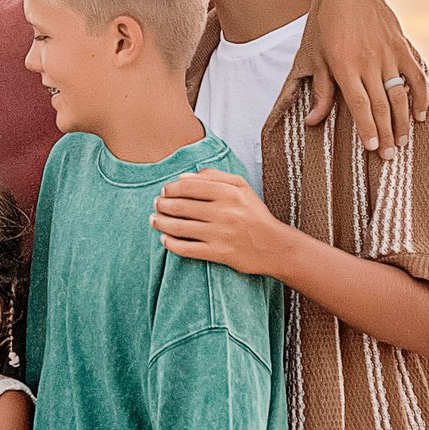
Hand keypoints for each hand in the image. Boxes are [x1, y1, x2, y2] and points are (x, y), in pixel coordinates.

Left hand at [152, 170, 285, 277]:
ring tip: (154, 220)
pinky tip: (164, 240)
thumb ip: (214, 177)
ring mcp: (220, 234)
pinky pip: (187, 249)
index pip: (188, 186)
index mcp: (228, 193)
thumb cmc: (255, 214)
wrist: (274, 246)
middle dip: (161, 205)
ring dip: (161, 223)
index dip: (170, 188)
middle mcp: (223, 212)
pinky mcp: (218, 253)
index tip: (164, 191)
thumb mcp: (241, 187)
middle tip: (156, 205)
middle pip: (180, 206)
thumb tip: (184, 177)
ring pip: (179, 227)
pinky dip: (171, 244)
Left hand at [298, 0, 426, 154]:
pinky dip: (420, 96)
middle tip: (389, 156)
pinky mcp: (401, 45)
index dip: (368, 129)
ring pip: (399, 94)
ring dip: (403, 121)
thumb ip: (321, 92)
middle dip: (386, 134)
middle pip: (381, 105)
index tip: (373, 148)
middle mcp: (368, 62)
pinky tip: (420, 115)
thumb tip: (312, 122)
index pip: (360, 106)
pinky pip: (415, 75)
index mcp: (345, 67)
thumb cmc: (326, 25)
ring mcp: (387, 53)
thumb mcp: (317, 57)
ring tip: (403, 142)